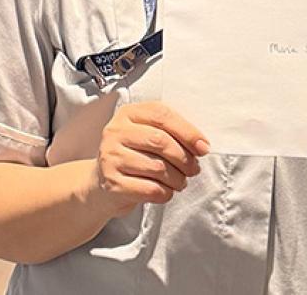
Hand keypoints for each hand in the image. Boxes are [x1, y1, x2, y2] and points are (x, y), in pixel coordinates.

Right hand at [85, 101, 208, 217]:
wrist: (102, 183)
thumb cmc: (134, 156)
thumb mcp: (147, 135)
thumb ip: (171, 133)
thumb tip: (201, 146)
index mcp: (128, 114)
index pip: (161, 114)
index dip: (187, 131)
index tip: (203, 147)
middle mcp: (115, 132)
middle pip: (160, 141)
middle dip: (185, 158)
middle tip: (193, 169)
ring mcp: (111, 157)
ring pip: (158, 168)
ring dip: (177, 179)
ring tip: (179, 182)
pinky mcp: (112, 182)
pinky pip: (150, 189)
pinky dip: (165, 193)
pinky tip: (164, 191)